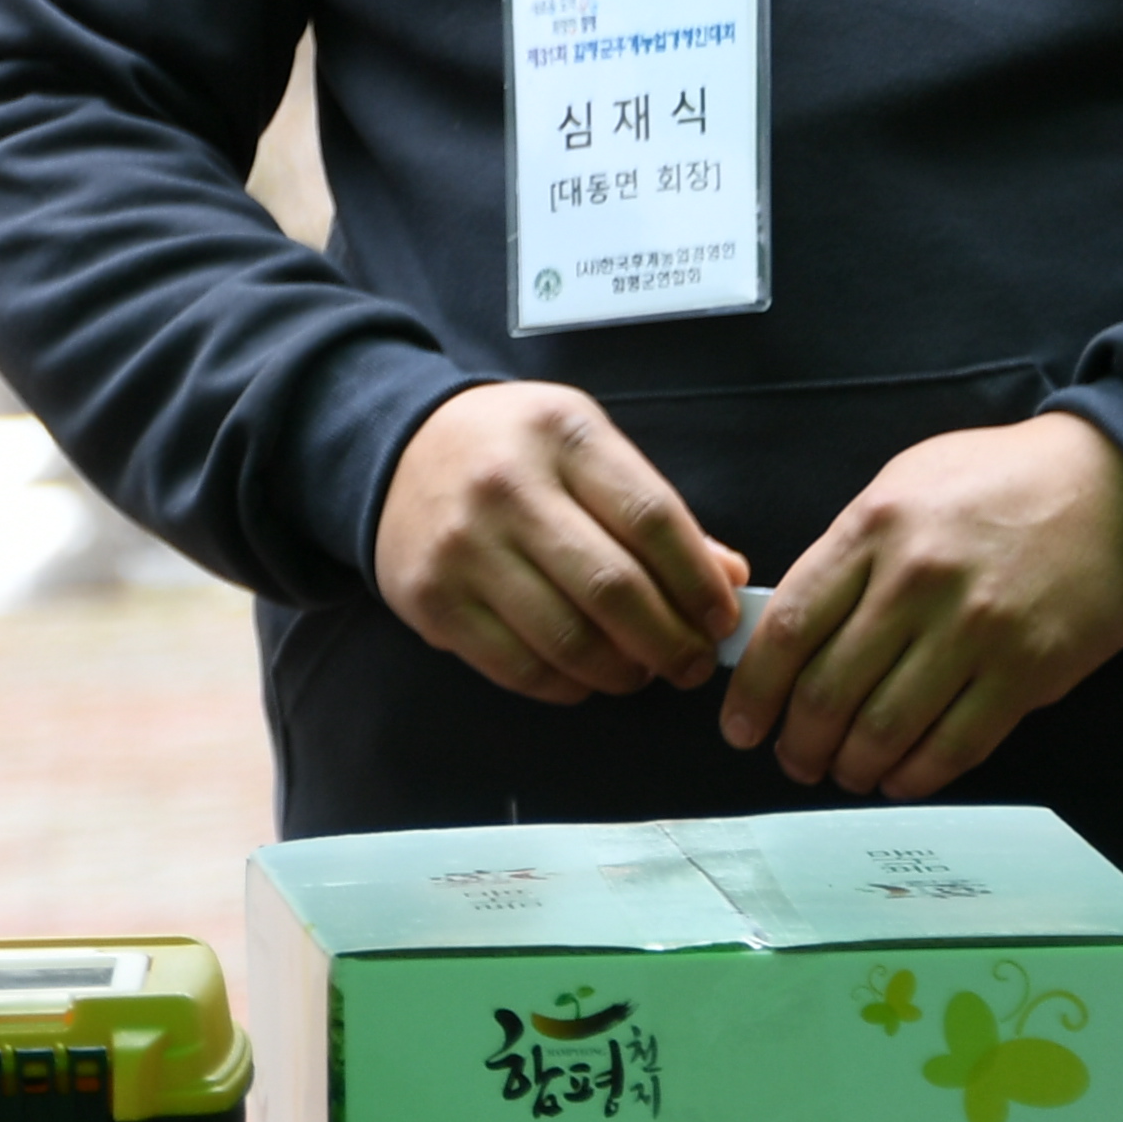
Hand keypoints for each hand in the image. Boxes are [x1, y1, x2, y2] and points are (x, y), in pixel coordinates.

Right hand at [372, 382, 743, 703]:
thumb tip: (727, 580)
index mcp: (561, 436)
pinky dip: (564, 686)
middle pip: (614, 588)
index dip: (698, 583)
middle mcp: (506, 487)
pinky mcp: (430, 598)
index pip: (652, 520)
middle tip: (692, 664)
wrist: (395, 451)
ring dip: (622, 672)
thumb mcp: (584, 448)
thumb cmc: (513, 452)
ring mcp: (462, 545)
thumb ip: (651, 509)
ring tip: (639, 672)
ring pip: (567, 638)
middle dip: (670, 642)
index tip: (721, 619)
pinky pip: (515, 666)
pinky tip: (583, 677)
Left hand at [731, 415, 1122, 796]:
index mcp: (872, 530)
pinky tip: (900, 779)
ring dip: (853, 765)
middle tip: (793, 758)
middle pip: (830, 688)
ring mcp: (976, 628)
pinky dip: (918, 774)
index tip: (740, 725)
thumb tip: (789, 628)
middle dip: (799, 741)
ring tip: (843, 772)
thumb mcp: (900, 489)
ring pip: (887, 725)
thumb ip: (845, 554)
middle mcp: (917, 581)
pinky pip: (958, 741)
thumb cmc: (996, 482)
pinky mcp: (1030, 668)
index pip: (790, 628)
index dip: (754, 691)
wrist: (1113, 481)